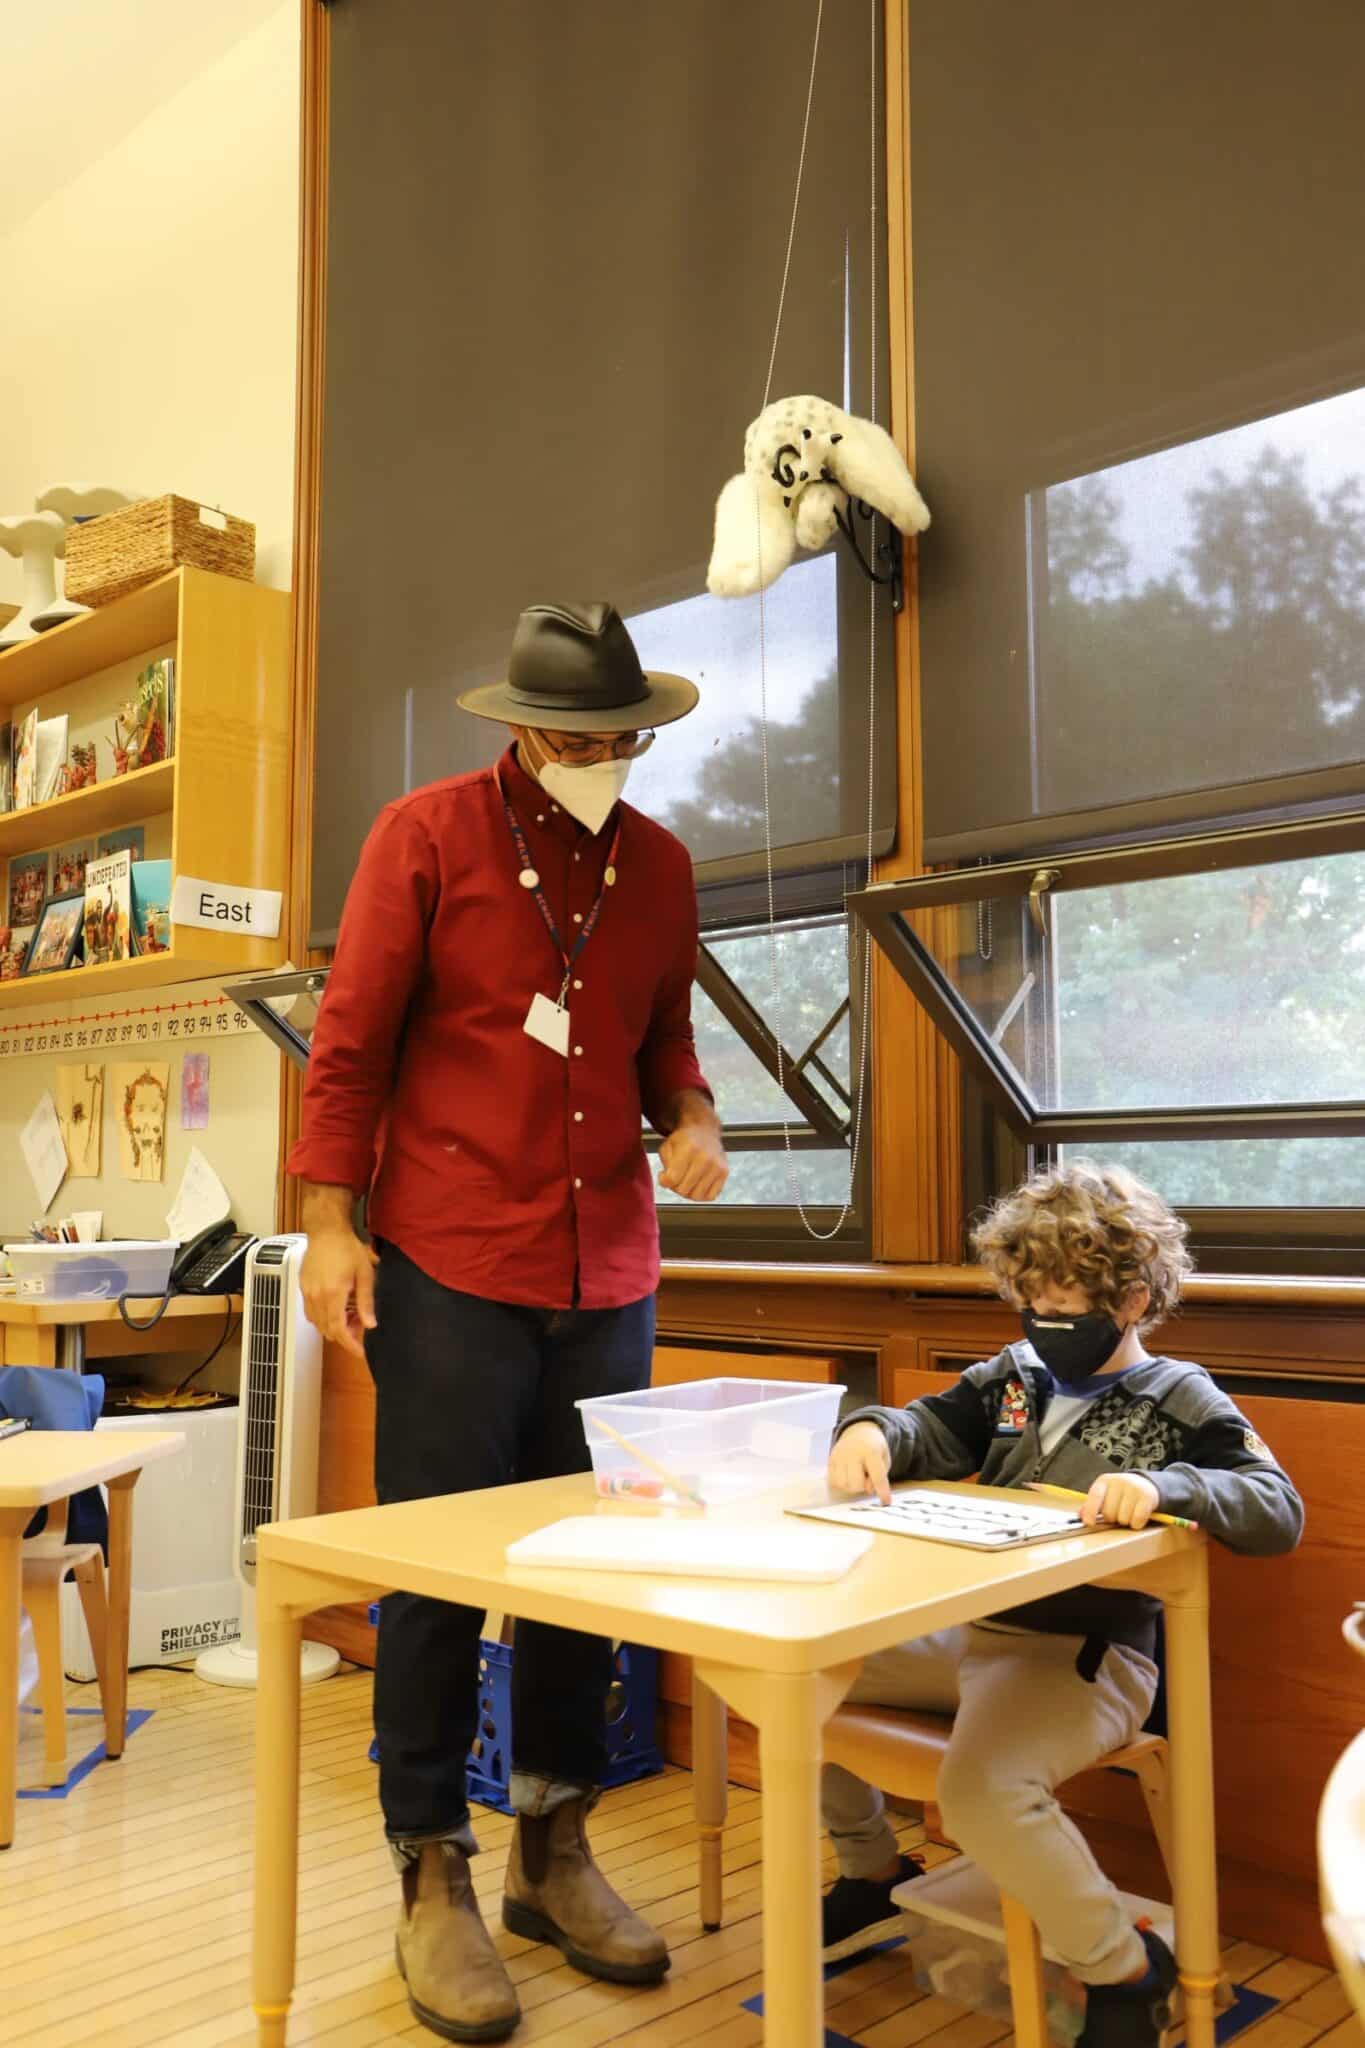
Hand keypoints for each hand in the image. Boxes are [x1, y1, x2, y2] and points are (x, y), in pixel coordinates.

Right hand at [301, 1226, 378, 1357]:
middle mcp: (316, 1297)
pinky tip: (337, 1307)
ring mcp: (307, 1293)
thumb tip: (370, 1324)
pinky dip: (323, 1317)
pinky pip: (311, 1312)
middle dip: (344, 1334)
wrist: (327, 1231)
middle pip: (327, 1329)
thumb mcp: (365, 1275)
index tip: (359, 1352)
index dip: (349, 1344)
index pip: (338, 1330)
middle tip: (361, 1327)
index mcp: (333, 1294)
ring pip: (318, 1323)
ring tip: (351, 1315)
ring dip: (333, 1326)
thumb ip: (366, 1302)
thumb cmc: (347, 1248)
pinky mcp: (303, 1288)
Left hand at [657, 1113, 728, 1201]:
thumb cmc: (683, 1140)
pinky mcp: (724, 1172)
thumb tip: (668, 1183)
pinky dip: (701, 1194)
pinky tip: (697, 1184)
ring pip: (697, 1196)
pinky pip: (710, 1196)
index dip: (664, 1181)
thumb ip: (665, 1165)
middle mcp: (705, 1158)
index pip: (672, 1179)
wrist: (704, 1131)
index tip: (663, 1175)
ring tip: (686, 1181)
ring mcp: (717, 1166)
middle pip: (683, 1190)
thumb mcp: (667, 1147)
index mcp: (688, 1148)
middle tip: (676, 1177)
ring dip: (688, 1192)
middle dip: (675, 1187)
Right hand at [828, 1421, 892, 1505]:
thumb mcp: (884, 1458)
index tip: (886, 1502)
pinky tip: (847, 1476)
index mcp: (870, 1451)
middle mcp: (852, 1453)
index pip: (877, 1477)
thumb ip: (880, 1476)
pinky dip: (841, 1484)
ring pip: (842, 1485)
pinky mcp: (830, 1460)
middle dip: (863, 1487)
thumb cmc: (874, 1448)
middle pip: (856, 1484)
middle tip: (866, 1478)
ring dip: (851, 1486)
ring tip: (856, 1477)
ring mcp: (839, 1456)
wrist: (859, 1431)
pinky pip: (833, 1481)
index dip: (883, 1492)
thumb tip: (868, 1490)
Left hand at [1082, 1472, 1159, 1528]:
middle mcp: (1119, 1481)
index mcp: (1104, 1481)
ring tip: (1128, 1512)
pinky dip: (1136, 1523)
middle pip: (1109, 1513)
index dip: (1090, 1511)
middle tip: (1117, 1512)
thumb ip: (1092, 1504)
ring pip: (1123, 1518)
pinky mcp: (1147, 1496)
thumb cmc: (1120, 1493)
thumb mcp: (1104, 1493)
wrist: (1144, 1484)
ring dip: (1125, 1521)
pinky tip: (1137, 1516)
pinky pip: (1137, 1520)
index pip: (1095, 1496)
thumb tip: (1081, 1516)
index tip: (1089, 1523)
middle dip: (1112, 1518)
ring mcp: (1134, 1488)